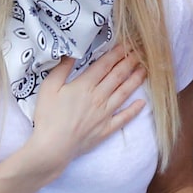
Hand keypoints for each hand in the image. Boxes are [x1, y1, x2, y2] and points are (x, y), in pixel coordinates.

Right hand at [17, 50, 148, 179]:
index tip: (126, 45)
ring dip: (135, 81)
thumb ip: (62, 68)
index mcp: (84, 85)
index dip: (116, 54)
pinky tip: (142, 103)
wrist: (52, 147)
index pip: (105, 65)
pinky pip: (124, 118)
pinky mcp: (106, 129)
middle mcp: (99, 97)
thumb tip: (72, 51)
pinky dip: (134, 110)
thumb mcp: (49, 87)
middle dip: (129, 63)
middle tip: (140, 53)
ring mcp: (105, 114)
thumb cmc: (47, 116)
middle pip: (117, 76)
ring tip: (145, 70)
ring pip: (124, 93)